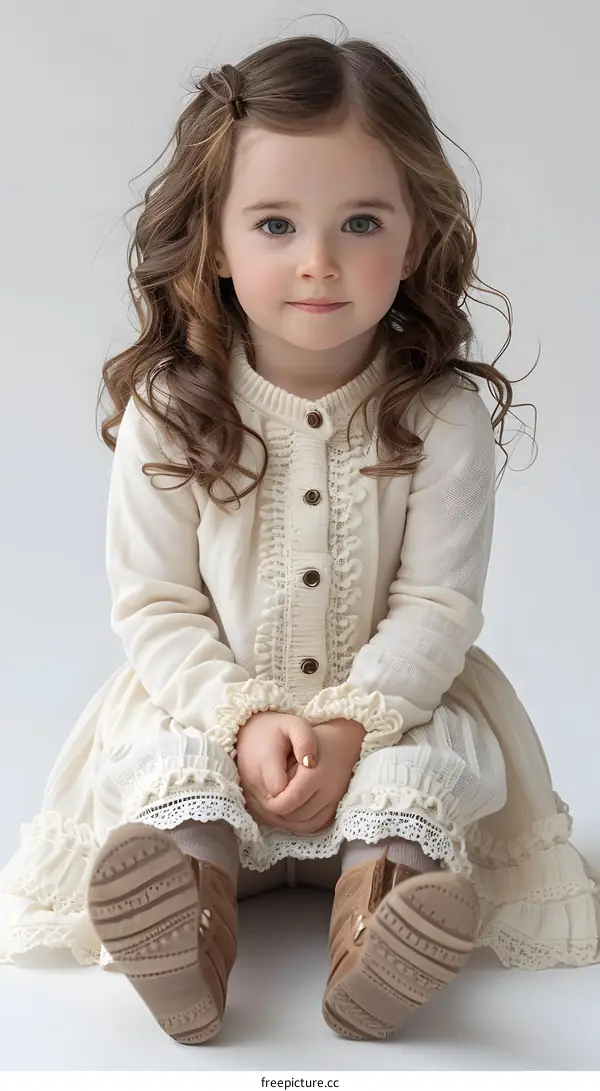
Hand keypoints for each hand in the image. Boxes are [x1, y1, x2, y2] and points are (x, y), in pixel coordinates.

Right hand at [235, 711, 317, 827]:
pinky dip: (283, 813)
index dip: (300, 790)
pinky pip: (268, 817)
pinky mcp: (248, 801)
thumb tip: (311, 764)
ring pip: (274, 816)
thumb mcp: (296, 726)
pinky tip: (293, 798)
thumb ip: (305, 741)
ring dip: (291, 810)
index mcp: (264, 762)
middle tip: (307, 786)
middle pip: (280, 809)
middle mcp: (252, 781)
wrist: (249, 732)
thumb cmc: (277, 729)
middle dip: (298, 803)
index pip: (284, 794)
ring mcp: (247, 793)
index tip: (305, 777)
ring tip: (301, 790)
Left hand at [261, 718, 365, 834]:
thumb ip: (280, 766)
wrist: (344, 741)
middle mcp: (328, 789)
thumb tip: (273, 792)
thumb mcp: (292, 745)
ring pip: (306, 824)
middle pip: (297, 816)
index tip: (265, 797)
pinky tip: (291, 814)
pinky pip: (316, 824)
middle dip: (279, 814)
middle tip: (268, 804)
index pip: (290, 800)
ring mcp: (335, 799)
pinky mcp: (337, 806)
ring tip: (278, 808)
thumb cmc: (313, 739)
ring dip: (289, 820)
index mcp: (315, 774)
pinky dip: (301, 824)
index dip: (274, 804)